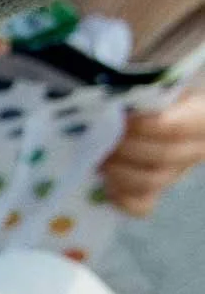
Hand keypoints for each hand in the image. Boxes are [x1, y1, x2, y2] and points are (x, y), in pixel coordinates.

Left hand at [102, 90, 204, 216]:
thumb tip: (114, 100)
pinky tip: (105, 184)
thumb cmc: (152, 97)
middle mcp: (194, 149)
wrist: (159, 113)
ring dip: (119, 172)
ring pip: (151, 182)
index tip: (123, 117)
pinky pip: (141, 206)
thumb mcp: (157, 87)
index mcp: (200, 119)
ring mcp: (175, 173)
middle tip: (101, 139)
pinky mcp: (155, 192)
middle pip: (163, 156)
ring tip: (98, 159)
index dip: (148, 126)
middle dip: (127, 148)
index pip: (178, 127)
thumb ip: (144, 93)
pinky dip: (120, 198)